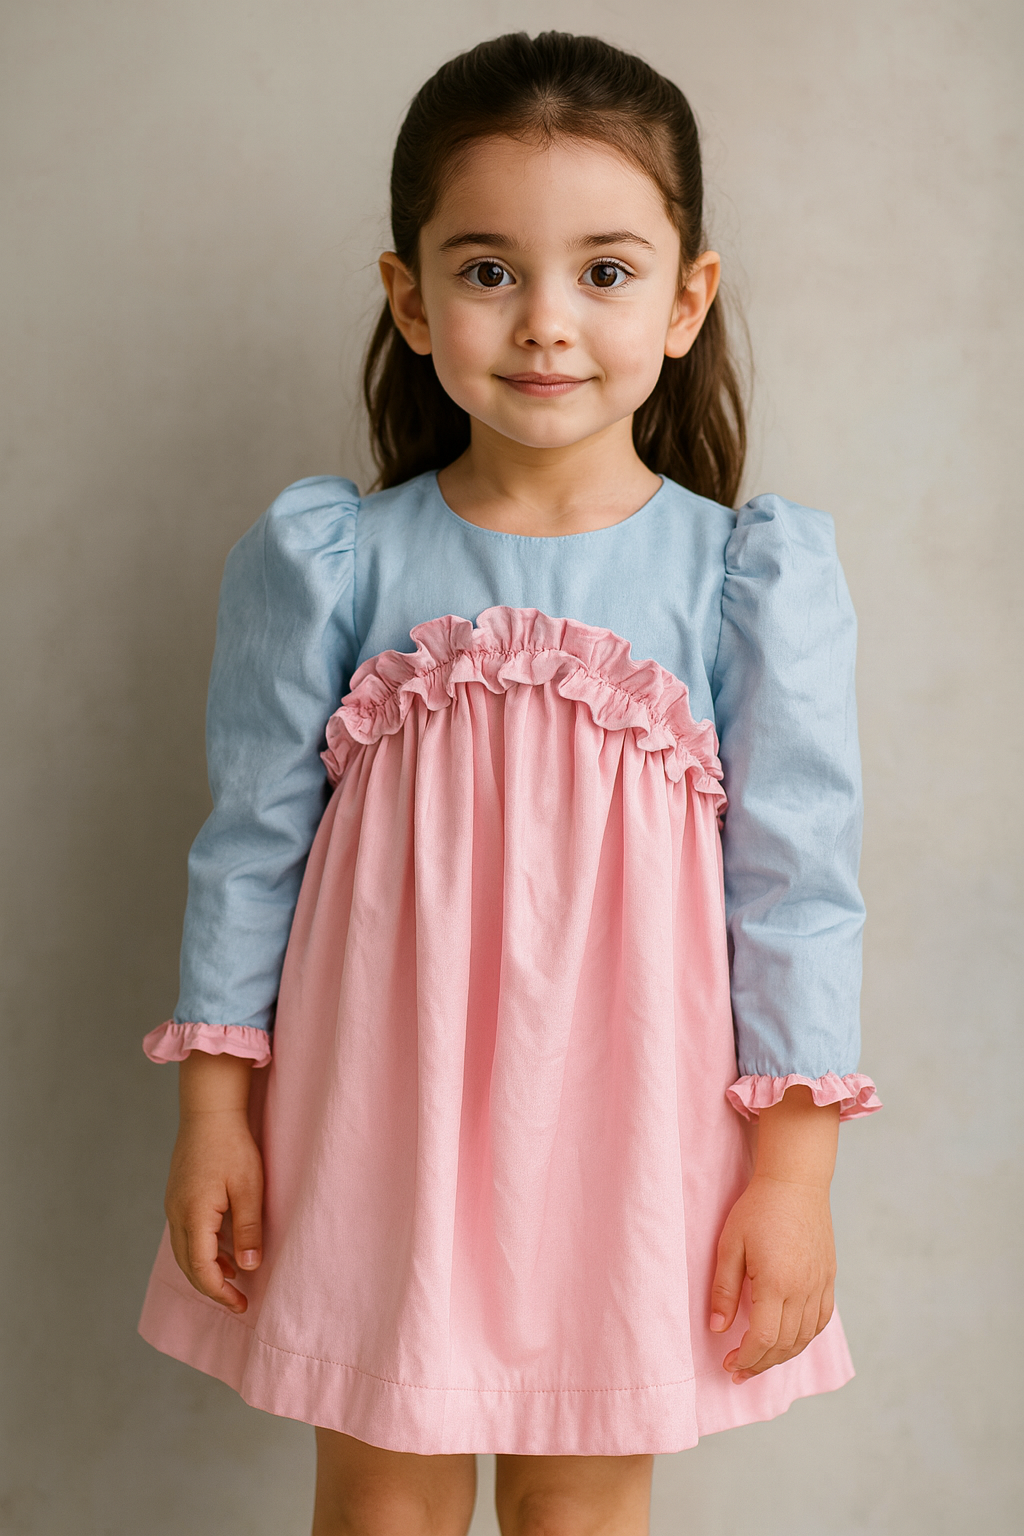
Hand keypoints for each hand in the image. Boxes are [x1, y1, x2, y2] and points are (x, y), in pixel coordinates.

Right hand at [164, 1051, 262, 1312]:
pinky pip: (186, 1234)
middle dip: (212, 1288)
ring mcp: (174, 1205)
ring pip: (185, 1251)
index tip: (242, 1305)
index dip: (221, 1293)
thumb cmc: (232, 1146)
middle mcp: (177, 1215)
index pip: (202, 1270)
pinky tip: (221, 1250)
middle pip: (189, 1266)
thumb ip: (248, 1230)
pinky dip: (201, 1250)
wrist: (208, 1111)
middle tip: (238, 1301)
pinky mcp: (177, 1196)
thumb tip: (248, 1267)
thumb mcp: (249, 1189)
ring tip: (233, 1278)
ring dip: (206, 1269)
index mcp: (194, 1216)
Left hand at [709, 1174, 835, 1380]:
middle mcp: (803, 1290)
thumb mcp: (730, 1244)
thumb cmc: (758, 1209)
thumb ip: (724, 1289)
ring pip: (805, 1338)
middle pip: (784, 1345)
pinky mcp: (829, 1278)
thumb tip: (718, 1329)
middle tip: (738, 1371)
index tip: (729, 1364)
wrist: (796, 1182)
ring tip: (759, 1361)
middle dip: (760, 1364)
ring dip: (782, 1356)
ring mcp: (820, 1285)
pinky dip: (804, 1338)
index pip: (763, 1339)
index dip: (746, 1358)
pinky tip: (788, 1341)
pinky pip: (821, 1321)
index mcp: (776, 1283)